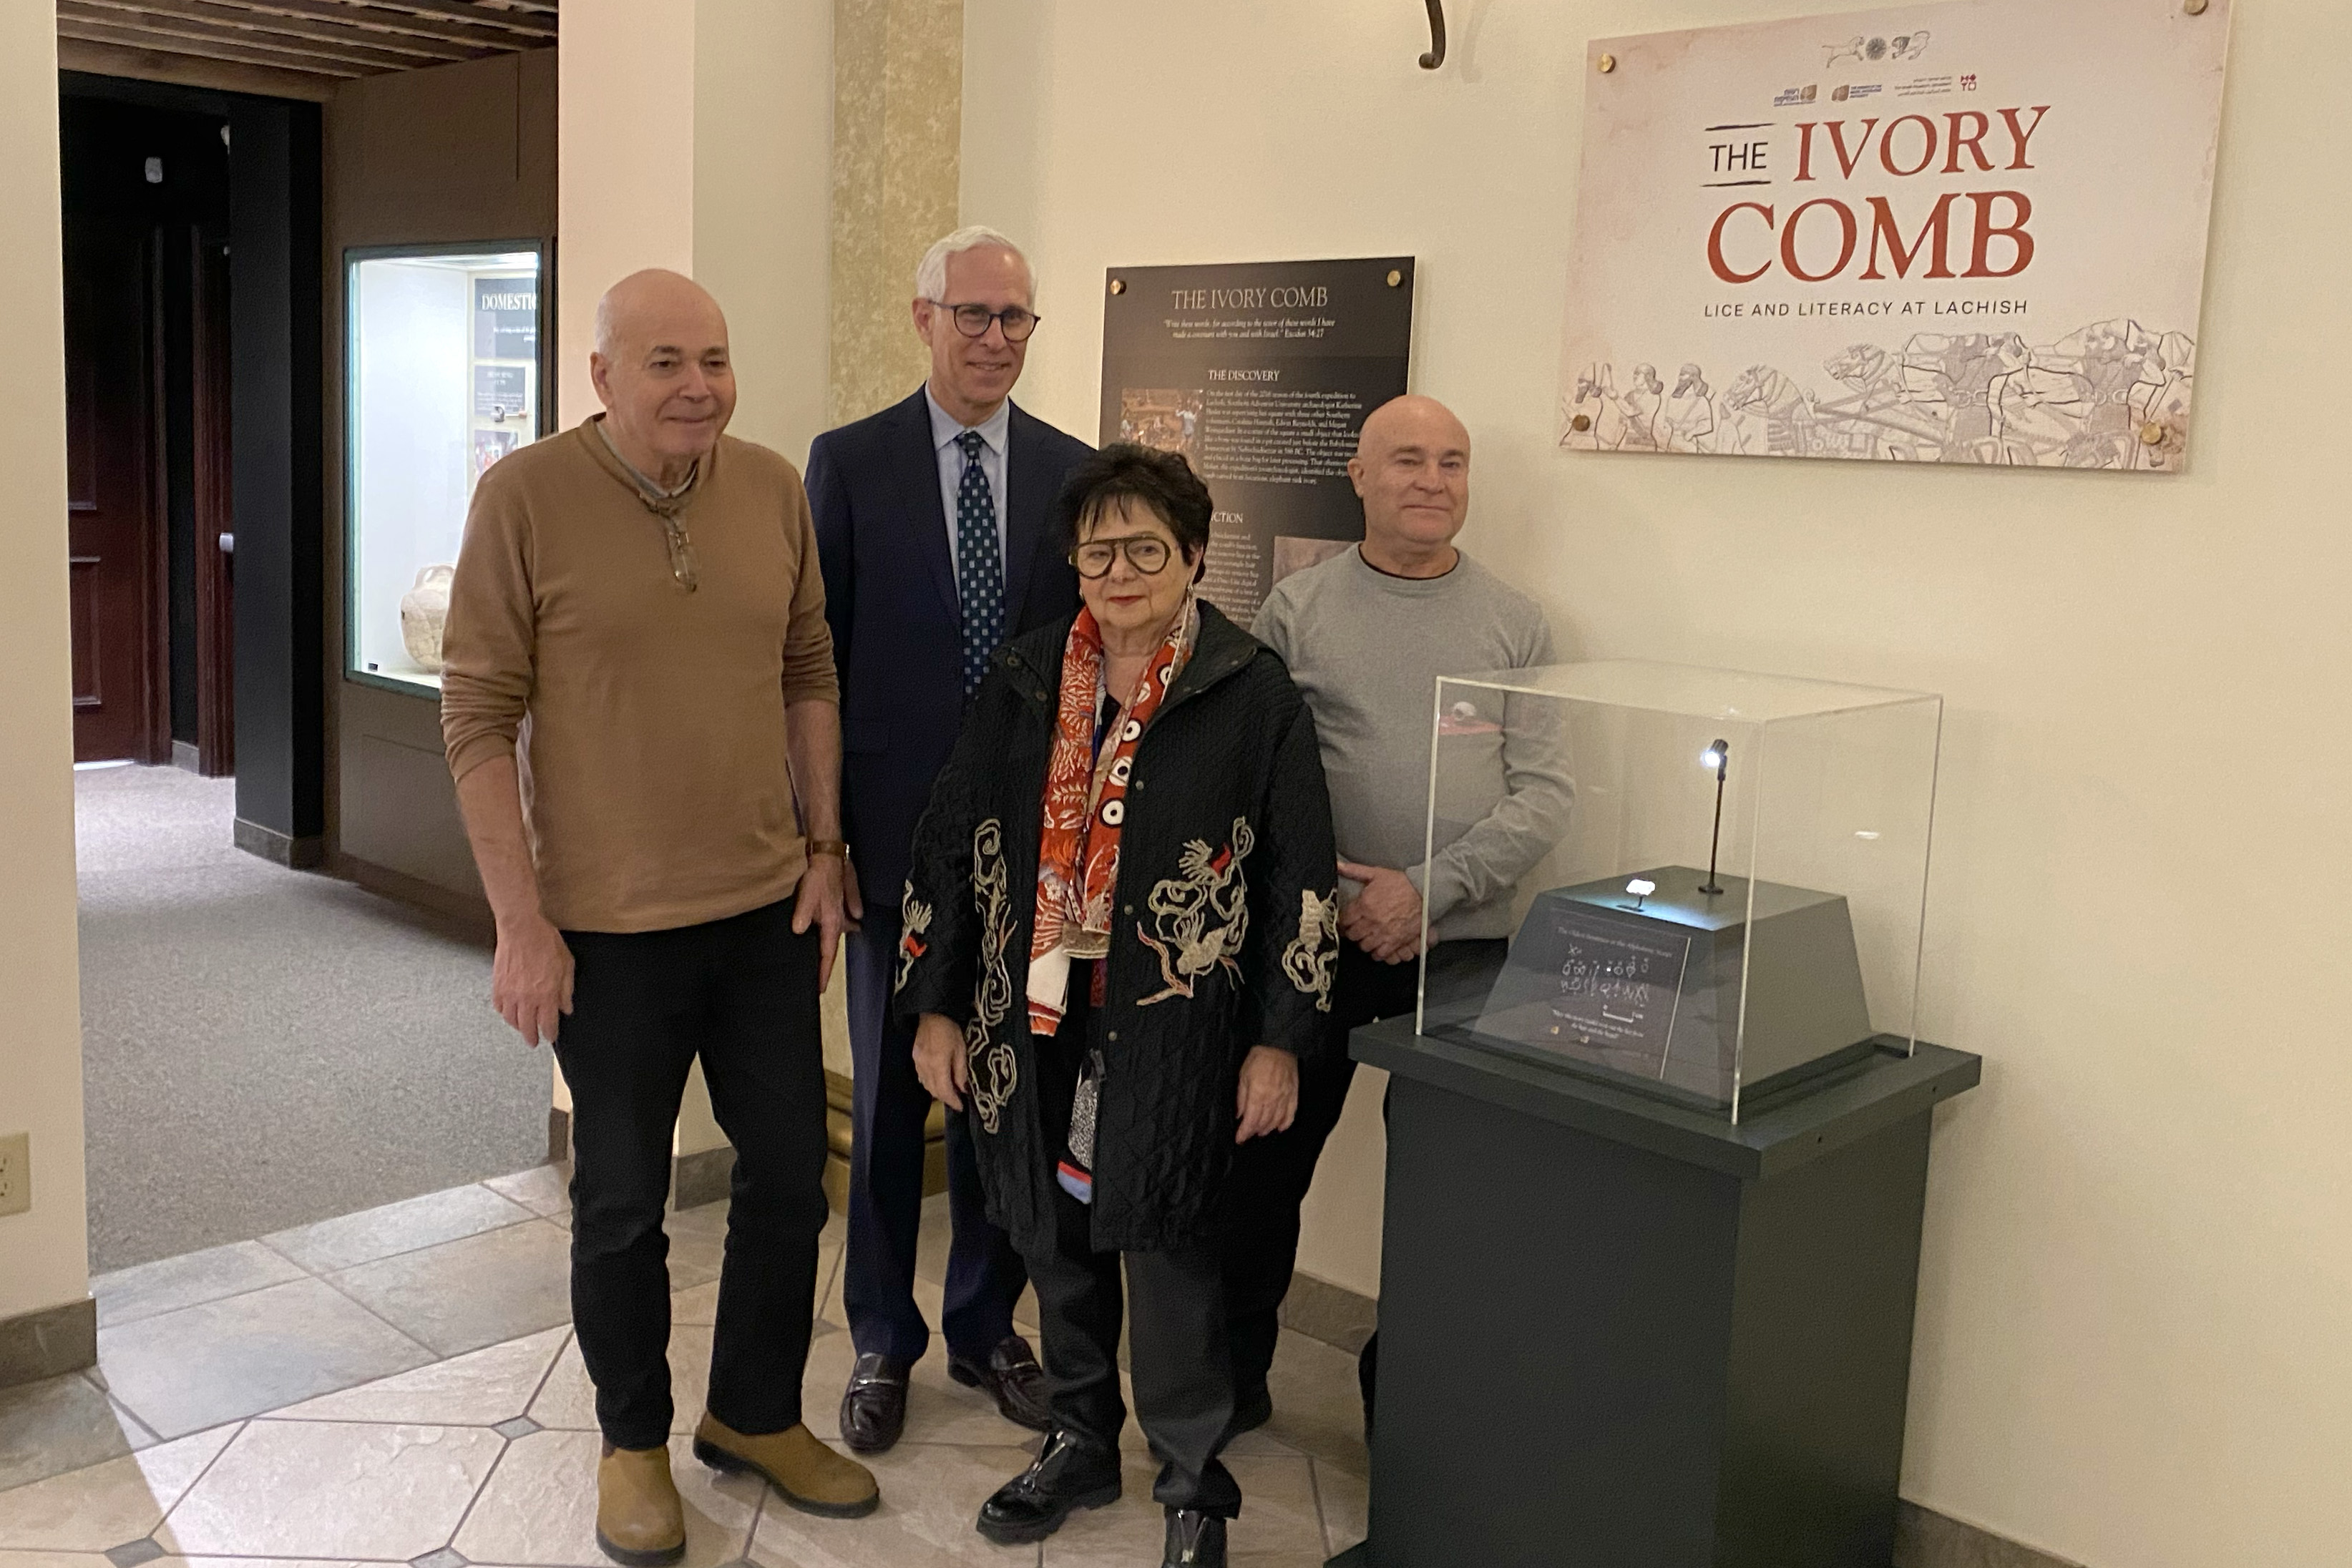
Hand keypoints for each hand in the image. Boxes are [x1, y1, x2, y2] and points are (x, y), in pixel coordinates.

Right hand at [491, 911, 572, 1047]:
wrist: (521, 928)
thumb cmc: (545, 942)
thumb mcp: (566, 965)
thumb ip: (566, 990)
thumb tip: (566, 1008)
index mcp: (546, 995)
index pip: (548, 1024)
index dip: (550, 1034)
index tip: (551, 1037)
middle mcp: (526, 998)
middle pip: (527, 1028)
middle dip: (532, 1037)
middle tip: (534, 1042)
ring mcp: (509, 993)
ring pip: (511, 1020)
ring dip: (517, 1026)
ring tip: (522, 1027)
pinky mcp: (497, 985)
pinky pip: (499, 1007)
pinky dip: (504, 1012)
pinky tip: (508, 1012)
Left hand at [792, 852, 860, 991]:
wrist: (830, 853)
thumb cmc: (819, 874)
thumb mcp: (808, 895)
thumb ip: (803, 914)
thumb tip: (799, 932)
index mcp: (833, 922)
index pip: (828, 953)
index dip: (823, 972)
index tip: (819, 989)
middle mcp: (840, 919)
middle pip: (833, 945)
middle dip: (827, 962)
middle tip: (819, 977)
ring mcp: (842, 910)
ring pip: (838, 933)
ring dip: (830, 945)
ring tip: (823, 958)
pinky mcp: (841, 901)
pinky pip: (842, 920)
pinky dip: (840, 928)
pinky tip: (842, 928)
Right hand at [913, 1012, 968, 1110]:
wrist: (933, 1012)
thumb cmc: (949, 1028)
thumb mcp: (961, 1049)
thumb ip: (960, 1071)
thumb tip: (962, 1088)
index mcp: (938, 1064)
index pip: (944, 1091)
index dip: (953, 1101)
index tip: (960, 1107)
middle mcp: (925, 1066)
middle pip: (934, 1090)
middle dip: (946, 1098)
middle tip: (957, 1100)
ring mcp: (918, 1062)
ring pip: (926, 1085)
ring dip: (937, 1091)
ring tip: (949, 1091)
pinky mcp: (915, 1057)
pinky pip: (921, 1076)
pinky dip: (930, 1082)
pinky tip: (937, 1079)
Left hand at [1235, 1045, 1298, 1142]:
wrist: (1279, 1045)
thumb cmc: (1258, 1058)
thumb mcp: (1243, 1076)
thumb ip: (1241, 1097)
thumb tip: (1240, 1114)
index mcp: (1257, 1094)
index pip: (1251, 1121)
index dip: (1244, 1133)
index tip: (1239, 1139)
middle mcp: (1272, 1099)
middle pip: (1263, 1123)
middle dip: (1254, 1131)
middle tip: (1248, 1134)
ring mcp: (1285, 1098)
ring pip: (1276, 1121)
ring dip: (1268, 1129)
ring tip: (1261, 1131)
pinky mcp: (1294, 1094)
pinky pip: (1291, 1114)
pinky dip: (1285, 1123)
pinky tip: (1280, 1128)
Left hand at [1337, 859, 1424, 964]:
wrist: (1424, 892)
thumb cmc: (1400, 883)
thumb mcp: (1376, 873)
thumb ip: (1354, 871)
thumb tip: (1337, 866)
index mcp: (1364, 904)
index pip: (1344, 920)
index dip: (1344, 922)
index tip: (1346, 922)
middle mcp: (1371, 921)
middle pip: (1352, 935)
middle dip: (1352, 932)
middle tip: (1356, 929)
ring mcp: (1383, 933)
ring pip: (1364, 946)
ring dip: (1363, 942)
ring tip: (1367, 936)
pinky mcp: (1395, 942)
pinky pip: (1379, 954)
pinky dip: (1377, 952)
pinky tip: (1377, 946)